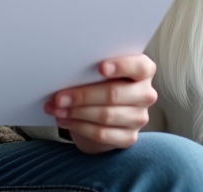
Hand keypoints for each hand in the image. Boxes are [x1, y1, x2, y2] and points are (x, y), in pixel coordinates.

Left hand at [43, 54, 157, 153]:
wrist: (99, 113)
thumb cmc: (98, 83)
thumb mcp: (97, 71)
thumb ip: (91, 68)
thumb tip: (66, 70)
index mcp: (143, 71)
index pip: (140, 67)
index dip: (122, 66)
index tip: (101, 67)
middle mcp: (145, 94)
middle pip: (115, 94)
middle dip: (83, 95)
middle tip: (59, 97)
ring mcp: (139, 117)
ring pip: (106, 115)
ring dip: (76, 112)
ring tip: (57, 109)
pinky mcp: (128, 137)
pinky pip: (102, 134)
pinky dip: (79, 127)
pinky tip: (65, 120)